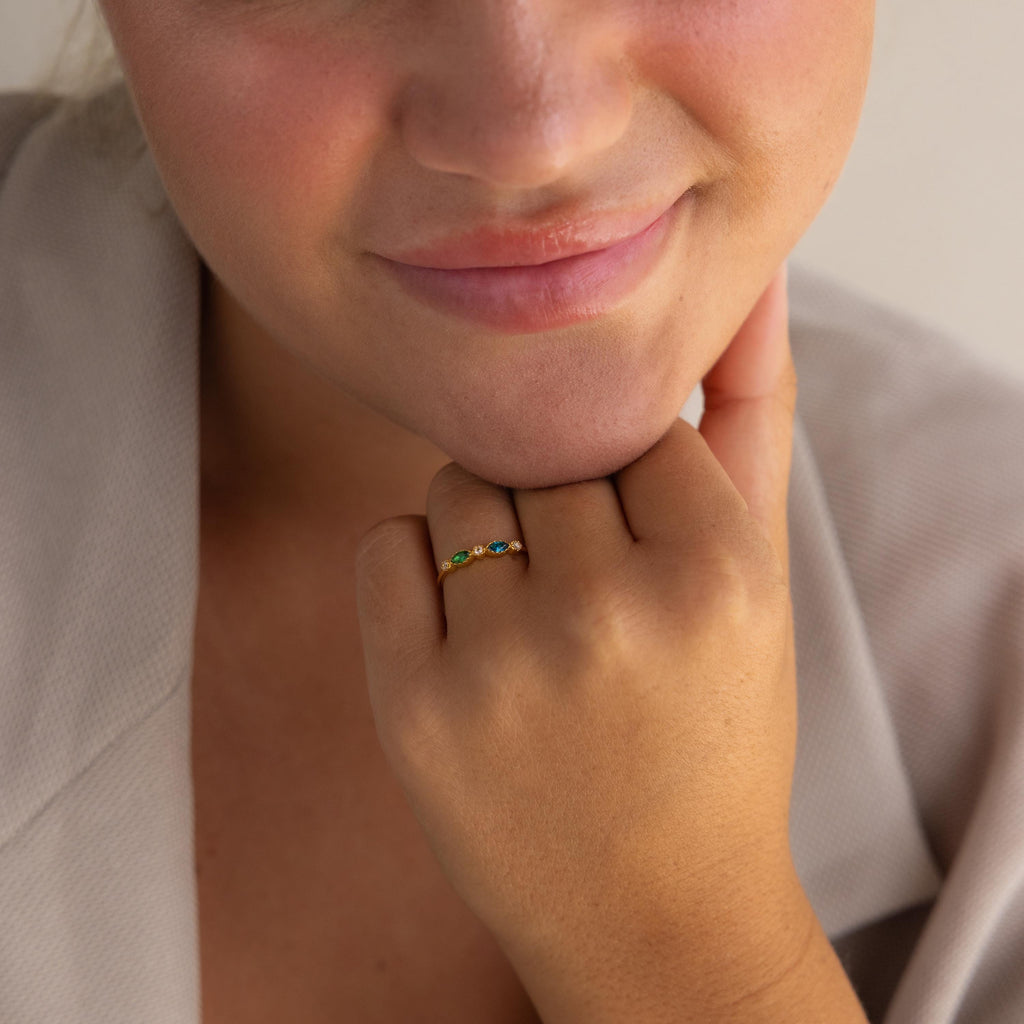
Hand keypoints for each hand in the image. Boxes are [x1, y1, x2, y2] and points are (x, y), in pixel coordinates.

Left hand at [356, 267, 803, 1007]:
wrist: (656, 908)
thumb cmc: (716, 732)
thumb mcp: (763, 583)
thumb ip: (753, 422)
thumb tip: (747, 281)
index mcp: (715, 573)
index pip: (636, 424)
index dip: (633, 483)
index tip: (641, 546)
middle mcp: (608, 614)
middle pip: (542, 449)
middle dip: (561, 502)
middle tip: (587, 584)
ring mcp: (502, 664)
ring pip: (458, 486)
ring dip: (486, 526)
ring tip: (531, 607)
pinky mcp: (415, 708)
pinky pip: (385, 546)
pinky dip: (417, 569)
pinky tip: (466, 629)